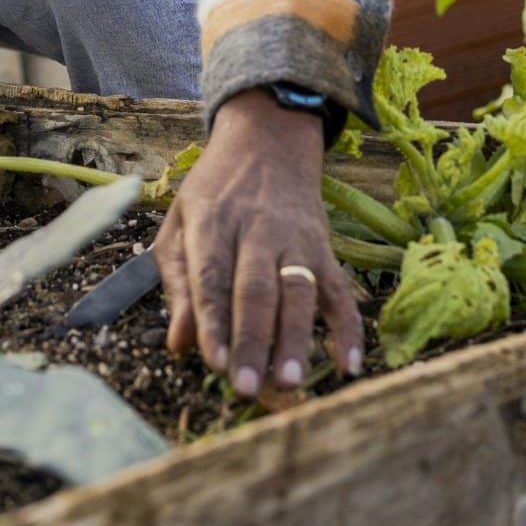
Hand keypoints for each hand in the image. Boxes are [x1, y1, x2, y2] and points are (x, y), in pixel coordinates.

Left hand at [153, 89, 363, 397]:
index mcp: (212, 221)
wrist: (269, 138)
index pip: (212, 276)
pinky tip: (349, 364)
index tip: (214, 362)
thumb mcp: (180, 221)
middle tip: (247, 387)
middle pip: (256, 290)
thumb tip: (179, 344)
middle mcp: (256, 230)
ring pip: (299, 291)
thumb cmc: (215, 190)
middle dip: (253, 340)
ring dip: (297, 338)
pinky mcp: (324, 247)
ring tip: (291, 382)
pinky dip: (349, 326)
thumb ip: (176, 282)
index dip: (213, 320)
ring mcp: (296, 238)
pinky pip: (340, 289)